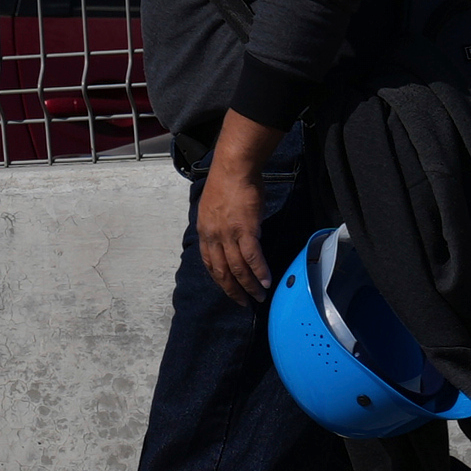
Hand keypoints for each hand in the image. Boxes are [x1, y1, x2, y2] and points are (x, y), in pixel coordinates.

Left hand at [196, 115, 283, 307]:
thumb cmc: (227, 182)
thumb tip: (232, 236)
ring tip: (259, 296)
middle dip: (232, 290)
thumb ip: (219, 225)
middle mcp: (213, 236)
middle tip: (243, 302)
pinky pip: (252, 257)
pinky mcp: (246, 230)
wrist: (234, 167)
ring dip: (248, 285)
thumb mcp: (214, 207)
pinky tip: (266, 281)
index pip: (208, 263)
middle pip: (222, 271)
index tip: (228, 289)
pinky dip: (259, 271)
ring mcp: (228, 235)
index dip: (219, 279)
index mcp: (204, 231)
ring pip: (237, 268)